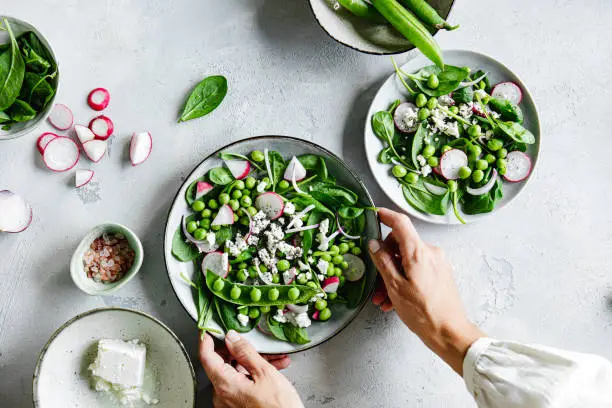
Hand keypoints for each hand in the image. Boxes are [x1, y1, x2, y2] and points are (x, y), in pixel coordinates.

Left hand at [199, 331, 304, 407]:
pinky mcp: (238, 405)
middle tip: (253, 342)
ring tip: (274, 358)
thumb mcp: (264, 373)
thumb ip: (245, 352)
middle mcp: (223, 395)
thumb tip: (232, 338)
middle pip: (223, 363)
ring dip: (254, 362)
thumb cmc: (278, 407)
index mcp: (225, 385)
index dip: (206, 340)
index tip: (209, 329)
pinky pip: (242, 383)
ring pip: (236, 372)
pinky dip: (255, 374)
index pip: (206, 357)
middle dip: (241, 351)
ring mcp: (230, 401)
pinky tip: (273, 369)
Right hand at [369, 208, 483, 373]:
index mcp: (418, 252)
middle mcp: (430, 252)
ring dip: (392, 275)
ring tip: (383, 298)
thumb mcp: (395, 287)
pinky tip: (395, 299)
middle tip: (375, 280)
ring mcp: (437, 262)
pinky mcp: (440, 272)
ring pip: (407, 260)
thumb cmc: (423, 312)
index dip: (386, 216)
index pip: (400, 223)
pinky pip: (417, 268)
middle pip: (401, 243)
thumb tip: (373, 244)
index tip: (374, 214)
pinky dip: (404, 279)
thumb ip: (383, 262)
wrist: (449, 332)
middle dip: (385, 259)